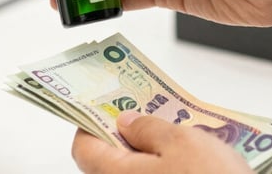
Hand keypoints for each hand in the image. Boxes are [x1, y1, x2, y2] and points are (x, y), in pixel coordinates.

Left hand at [72, 111, 251, 173]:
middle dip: (124, 134)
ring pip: (134, 172)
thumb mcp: (181, 141)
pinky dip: (164, 168)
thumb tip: (126, 121)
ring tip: (173, 134)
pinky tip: (188, 160)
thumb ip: (148, 127)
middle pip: (108, 161)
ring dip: (147, 153)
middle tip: (143, 112)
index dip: (92, 121)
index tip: (105, 104)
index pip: (83, 147)